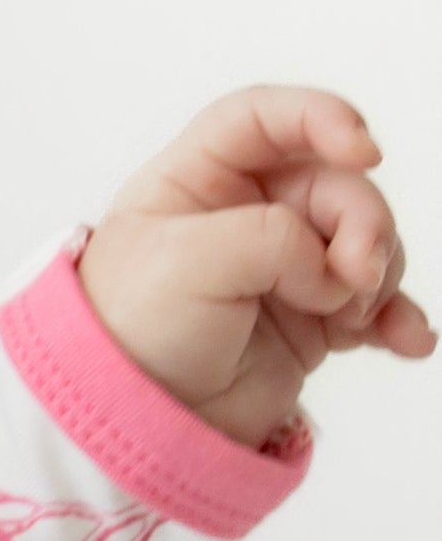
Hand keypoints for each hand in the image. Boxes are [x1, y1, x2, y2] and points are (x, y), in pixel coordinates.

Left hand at [77, 90, 431, 448]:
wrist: (133, 422)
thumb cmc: (131, 332)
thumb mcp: (187, 262)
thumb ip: (271, 238)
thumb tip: (331, 266)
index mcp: (198, 179)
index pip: (266, 119)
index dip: (321, 118)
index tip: (363, 151)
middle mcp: (247, 213)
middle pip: (335, 184)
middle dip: (363, 223)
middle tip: (356, 274)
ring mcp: (285, 266)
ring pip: (366, 239)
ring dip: (378, 272)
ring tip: (352, 318)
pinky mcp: (313, 319)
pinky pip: (375, 304)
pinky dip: (396, 318)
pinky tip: (408, 339)